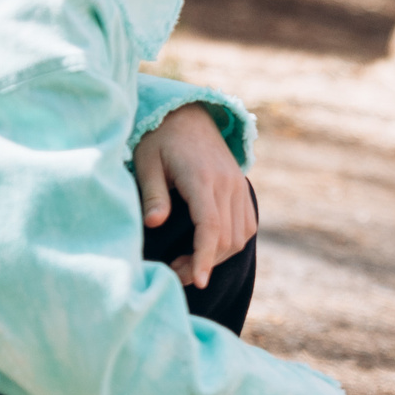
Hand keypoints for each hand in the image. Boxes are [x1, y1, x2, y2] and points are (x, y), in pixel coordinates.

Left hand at [134, 102, 257, 288]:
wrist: (187, 113)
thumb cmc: (160, 138)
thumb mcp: (147, 162)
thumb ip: (153, 194)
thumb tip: (154, 224)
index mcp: (203, 179)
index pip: (211, 227)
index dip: (205, 258)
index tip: (197, 281)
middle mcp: (228, 183)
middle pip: (227, 238)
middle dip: (205, 264)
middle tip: (175, 274)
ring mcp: (239, 185)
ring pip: (241, 236)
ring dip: (218, 256)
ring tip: (188, 263)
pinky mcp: (242, 188)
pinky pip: (247, 225)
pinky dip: (232, 243)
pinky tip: (208, 247)